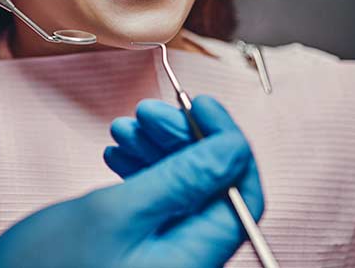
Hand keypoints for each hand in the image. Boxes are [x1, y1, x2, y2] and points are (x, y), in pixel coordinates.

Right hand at [0, 96, 262, 267]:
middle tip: (147, 111)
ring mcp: (163, 255)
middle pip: (209, 185)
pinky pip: (156, 201)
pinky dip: (142, 170)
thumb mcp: (115, 214)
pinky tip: (119, 154)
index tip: (199, 102)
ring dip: (159, 150)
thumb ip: (180, 181)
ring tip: (125, 127)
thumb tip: (233, 149)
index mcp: (192, 259)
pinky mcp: (140, 249)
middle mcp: (185, 260)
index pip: (239, 193)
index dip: (225, 140)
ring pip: (181, 188)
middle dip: (183, 138)